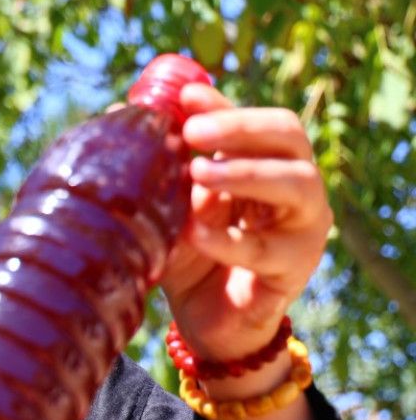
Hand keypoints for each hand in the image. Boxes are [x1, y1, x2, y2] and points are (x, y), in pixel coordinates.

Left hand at [159, 83, 332, 360]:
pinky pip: (264, 250)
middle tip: (194, 132)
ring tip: (198, 173)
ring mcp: (302, 228)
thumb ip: (156, 168)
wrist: (208, 324)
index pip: (255, 122)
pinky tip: (193, 232)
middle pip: (288, 138)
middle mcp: (294, 190)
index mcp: (265, 166)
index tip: (185, 95)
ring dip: (245, 173)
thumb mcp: (169, 208)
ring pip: (295, 184)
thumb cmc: (192, 258)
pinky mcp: (293, 270)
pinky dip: (226, 240)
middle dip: (240, 128)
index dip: (223, 105)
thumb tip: (117, 112)